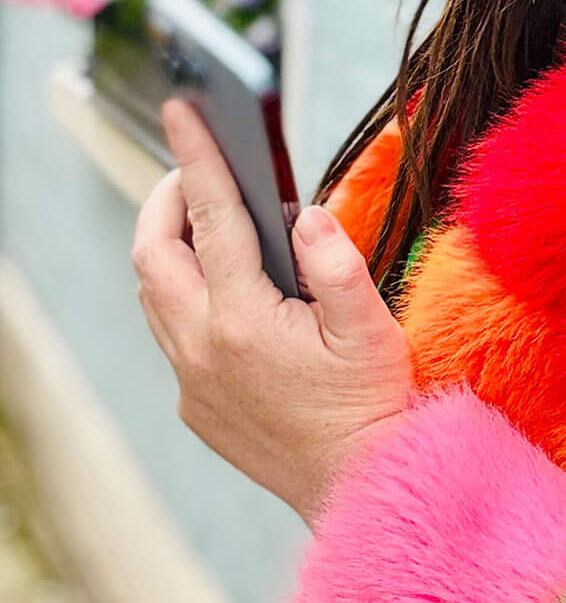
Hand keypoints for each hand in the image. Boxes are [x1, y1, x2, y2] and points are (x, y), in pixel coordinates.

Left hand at [132, 97, 416, 527]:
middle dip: (167, 201)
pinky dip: (186, 298)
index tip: (183, 110)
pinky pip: (172, 336)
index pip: (211, 218)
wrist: (360, 492)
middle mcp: (203, 349)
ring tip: (210, 223)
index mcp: (244, 320)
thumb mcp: (372, 331)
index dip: (198, 156)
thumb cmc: (374, 408)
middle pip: (154, 253)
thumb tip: (307, 213)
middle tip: (197, 172)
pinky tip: (229, 294)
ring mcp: (193, 380)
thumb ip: (337, 265)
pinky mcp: (196, 406)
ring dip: (171, 250)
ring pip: (155, 295)